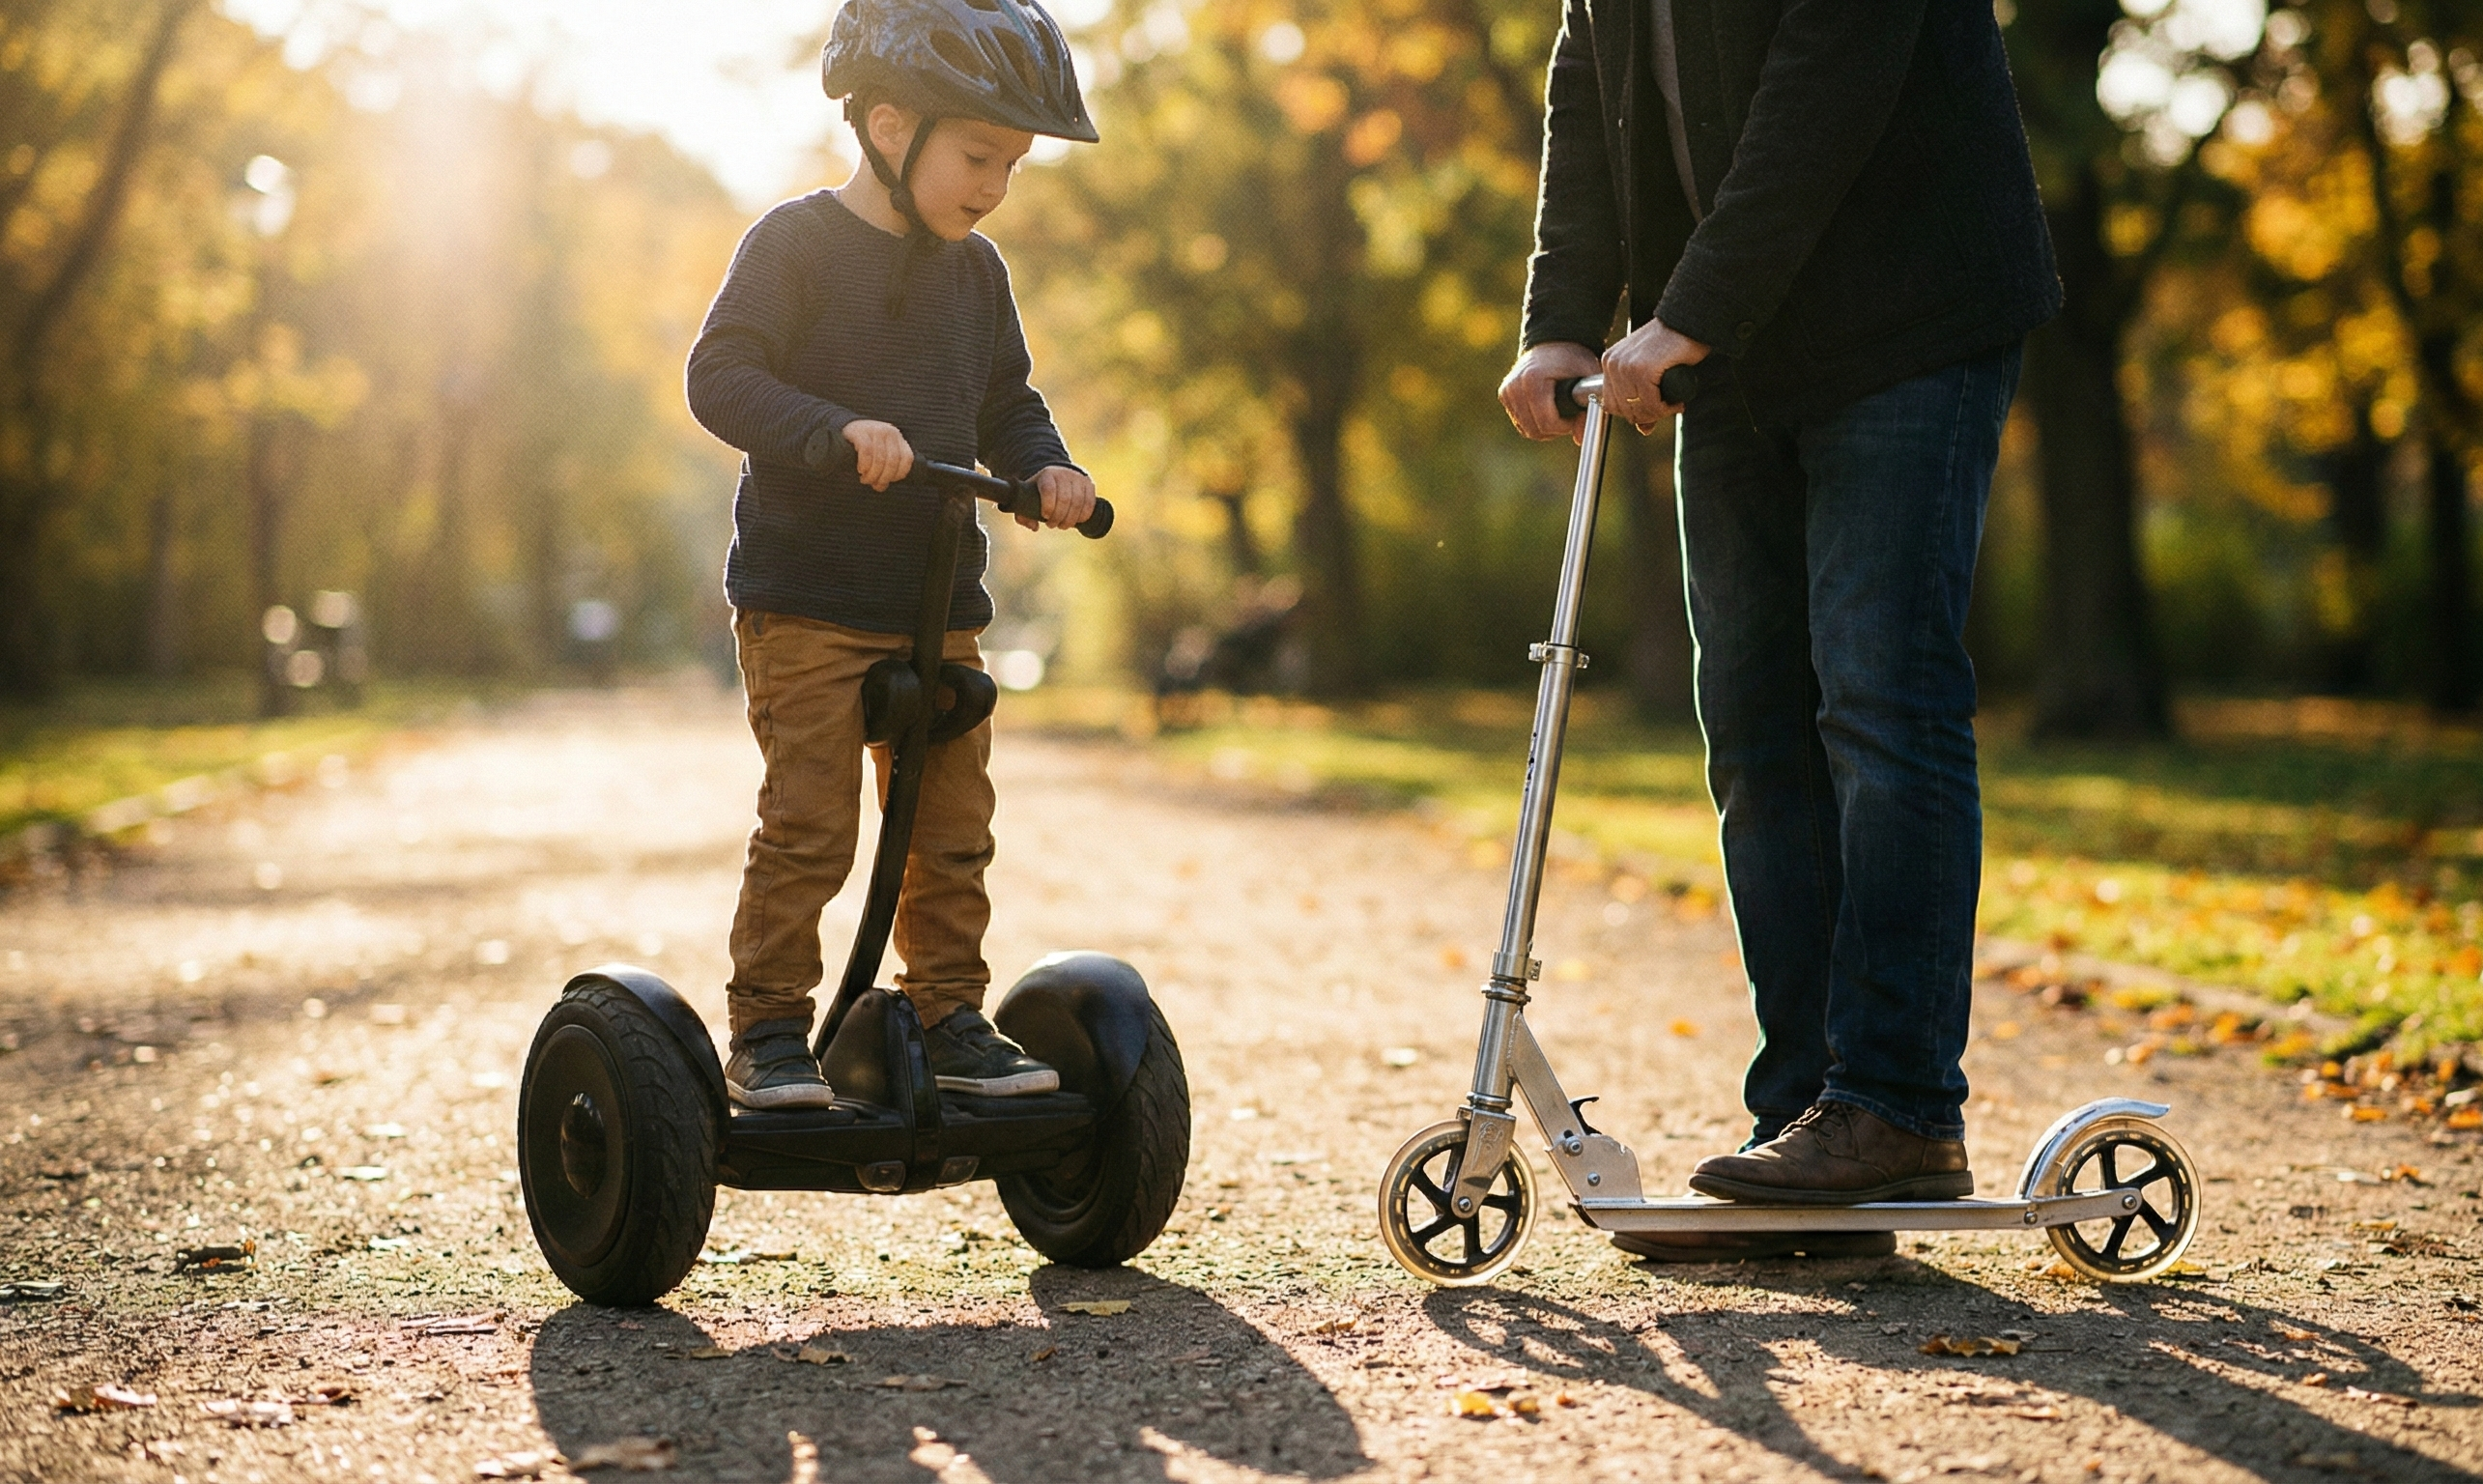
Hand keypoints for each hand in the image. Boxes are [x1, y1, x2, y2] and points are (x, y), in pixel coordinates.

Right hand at [843, 419, 914, 490]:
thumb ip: (884, 471)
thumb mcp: (879, 456)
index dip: (898, 474)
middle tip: (872, 483)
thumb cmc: (864, 448)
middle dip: (883, 478)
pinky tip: (861, 470)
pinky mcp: (860, 432)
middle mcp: (890, 432)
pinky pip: (866, 452)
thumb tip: (880, 487)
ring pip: (879, 459)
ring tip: (864, 479)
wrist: (845, 430)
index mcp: (898, 439)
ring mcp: (875, 430)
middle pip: (892, 461)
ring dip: (872, 475)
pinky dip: (865, 465)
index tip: (887, 481)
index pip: (906, 459)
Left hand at [1027, 465, 1095, 530]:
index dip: (1048, 505)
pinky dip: (1083, 515)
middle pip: (1065, 499)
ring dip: (1071, 519)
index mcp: (1047, 475)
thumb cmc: (1040, 491)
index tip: (1045, 516)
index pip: (1049, 489)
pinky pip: (1089, 502)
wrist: (1058, 475)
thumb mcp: (1027, 498)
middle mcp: (1063, 474)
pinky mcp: (1088, 484)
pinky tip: (1077, 521)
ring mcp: (1078, 478)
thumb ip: (1023, 515)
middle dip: (1059, 517)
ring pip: (1078, 502)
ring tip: (1063, 525)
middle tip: (1052, 525)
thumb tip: (1034, 527)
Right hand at [1498, 341, 1602, 443]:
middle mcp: (1515, 386)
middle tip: (1568, 416)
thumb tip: (1580, 439)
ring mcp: (1507, 391)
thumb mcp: (1587, 378)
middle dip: (1555, 430)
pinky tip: (1546, 410)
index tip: (1575, 416)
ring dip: (1545, 428)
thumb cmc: (1573, 359)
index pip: (1547, 423)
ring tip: (1559, 412)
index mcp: (1533, 380)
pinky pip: (1520, 423)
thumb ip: (1589, 409)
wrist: (1553, 342)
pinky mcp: (1504, 395)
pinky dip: (1535, 423)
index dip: (1565, 426)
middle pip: (1535, 430)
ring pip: (1527, 430)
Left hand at [1601, 318, 1710, 432]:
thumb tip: (1643, 429)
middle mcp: (1612, 364)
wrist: (1688, 322)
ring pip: (1638, 409)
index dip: (1634, 413)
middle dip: (1648, 415)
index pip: (1611, 405)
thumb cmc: (1671, 345)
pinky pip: (1652, 404)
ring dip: (1659, 412)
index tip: (1654, 409)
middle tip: (1668, 407)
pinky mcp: (1642, 370)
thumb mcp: (1649, 372)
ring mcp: (1626, 367)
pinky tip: (1677, 401)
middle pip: (1624, 410)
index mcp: (1609, 362)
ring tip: (1674, 404)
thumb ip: (1642, 399)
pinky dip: (1667, 408)